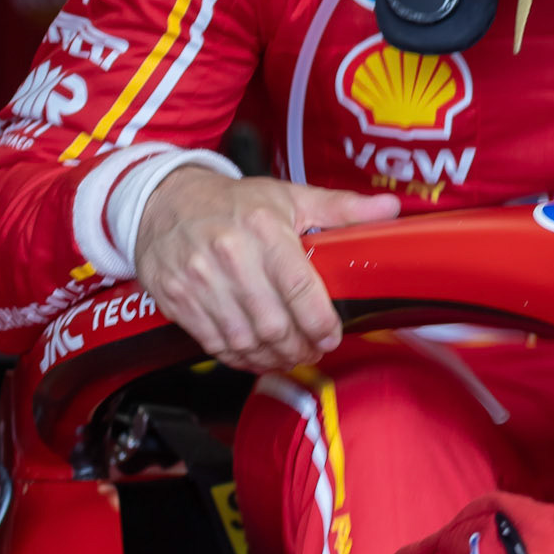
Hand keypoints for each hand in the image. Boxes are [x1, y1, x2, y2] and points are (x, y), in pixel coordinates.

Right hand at [134, 166, 399, 371]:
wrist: (163, 202)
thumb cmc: (233, 202)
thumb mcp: (289, 195)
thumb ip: (341, 207)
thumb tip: (389, 209)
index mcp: (263, 227)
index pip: (300, 287)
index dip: (320, 322)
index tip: (331, 334)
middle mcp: (229, 254)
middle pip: (273, 322)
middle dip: (299, 346)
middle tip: (313, 349)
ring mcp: (199, 279)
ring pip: (244, 339)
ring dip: (272, 358)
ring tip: (289, 355)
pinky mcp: (177, 299)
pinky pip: (214, 343)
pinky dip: (240, 358)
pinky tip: (257, 356)